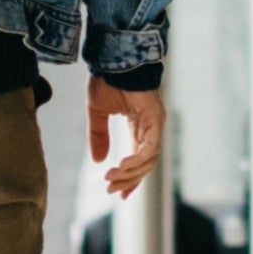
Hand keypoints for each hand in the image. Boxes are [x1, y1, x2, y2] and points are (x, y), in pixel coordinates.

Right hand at [88, 75, 164, 200]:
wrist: (112, 59)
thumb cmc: (106, 80)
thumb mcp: (96, 113)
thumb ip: (98, 136)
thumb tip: (97, 161)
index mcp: (138, 127)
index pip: (139, 160)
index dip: (130, 179)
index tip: (118, 195)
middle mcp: (150, 128)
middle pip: (145, 165)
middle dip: (129, 180)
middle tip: (111, 190)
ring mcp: (155, 124)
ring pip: (149, 160)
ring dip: (130, 173)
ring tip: (111, 177)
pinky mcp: (155, 119)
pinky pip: (150, 147)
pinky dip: (137, 160)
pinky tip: (121, 166)